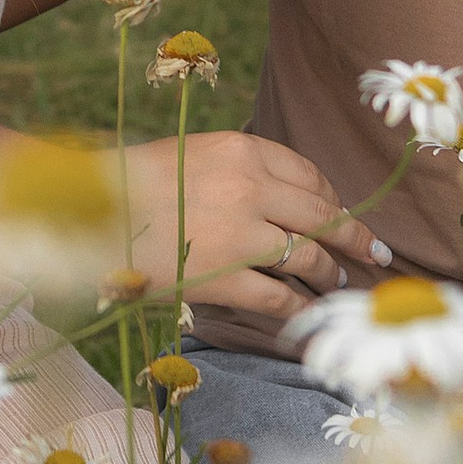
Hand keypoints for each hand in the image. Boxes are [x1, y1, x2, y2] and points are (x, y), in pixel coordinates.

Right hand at [124, 128, 389, 334]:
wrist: (87, 215)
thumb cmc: (133, 184)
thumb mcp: (193, 156)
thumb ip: (239, 171)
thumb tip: (287, 200)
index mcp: (242, 150)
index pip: (309, 176)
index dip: (333, 200)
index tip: (344, 215)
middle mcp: (250, 187)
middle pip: (322, 215)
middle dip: (355, 238)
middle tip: (375, 253)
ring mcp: (240, 234)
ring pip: (310, 256)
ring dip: (330, 273)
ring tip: (338, 282)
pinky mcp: (224, 278)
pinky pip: (279, 297)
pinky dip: (299, 308)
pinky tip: (308, 314)